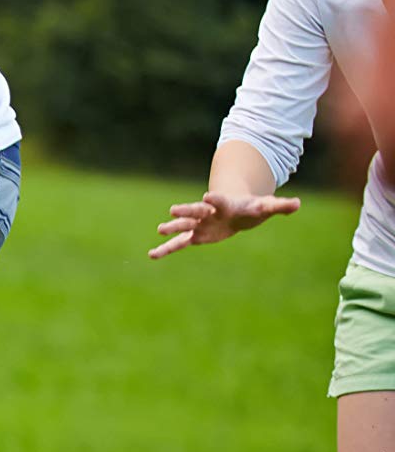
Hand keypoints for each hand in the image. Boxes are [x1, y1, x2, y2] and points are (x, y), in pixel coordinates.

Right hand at [147, 189, 298, 258]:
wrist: (237, 210)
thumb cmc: (251, 208)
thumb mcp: (266, 206)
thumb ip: (279, 205)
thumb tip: (298, 204)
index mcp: (224, 204)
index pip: (218, 200)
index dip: (214, 199)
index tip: (207, 197)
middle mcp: (208, 212)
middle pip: (195, 210)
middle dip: (186, 210)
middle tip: (173, 210)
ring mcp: (199, 223)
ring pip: (184, 225)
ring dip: (173, 228)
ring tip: (160, 230)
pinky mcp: (196, 236)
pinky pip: (179, 244)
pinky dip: (166, 249)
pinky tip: (153, 255)